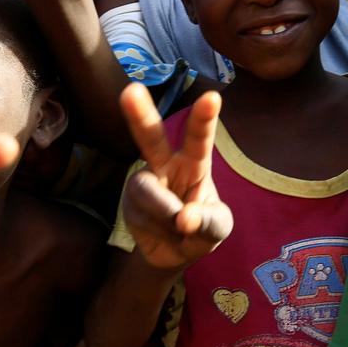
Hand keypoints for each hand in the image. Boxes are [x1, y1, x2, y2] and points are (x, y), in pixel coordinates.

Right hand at [119, 83, 232, 270]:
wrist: (174, 255)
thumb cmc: (202, 230)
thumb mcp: (218, 227)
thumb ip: (208, 222)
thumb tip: (183, 218)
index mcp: (195, 163)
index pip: (199, 138)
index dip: (204, 118)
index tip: (212, 97)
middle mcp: (166, 165)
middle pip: (152, 138)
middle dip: (140, 115)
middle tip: (131, 91)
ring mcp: (144, 183)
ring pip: (147, 190)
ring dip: (166, 212)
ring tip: (180, 229)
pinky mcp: (129, 203)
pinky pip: (142, 215)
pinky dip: (159, 231)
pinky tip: (166, 234)